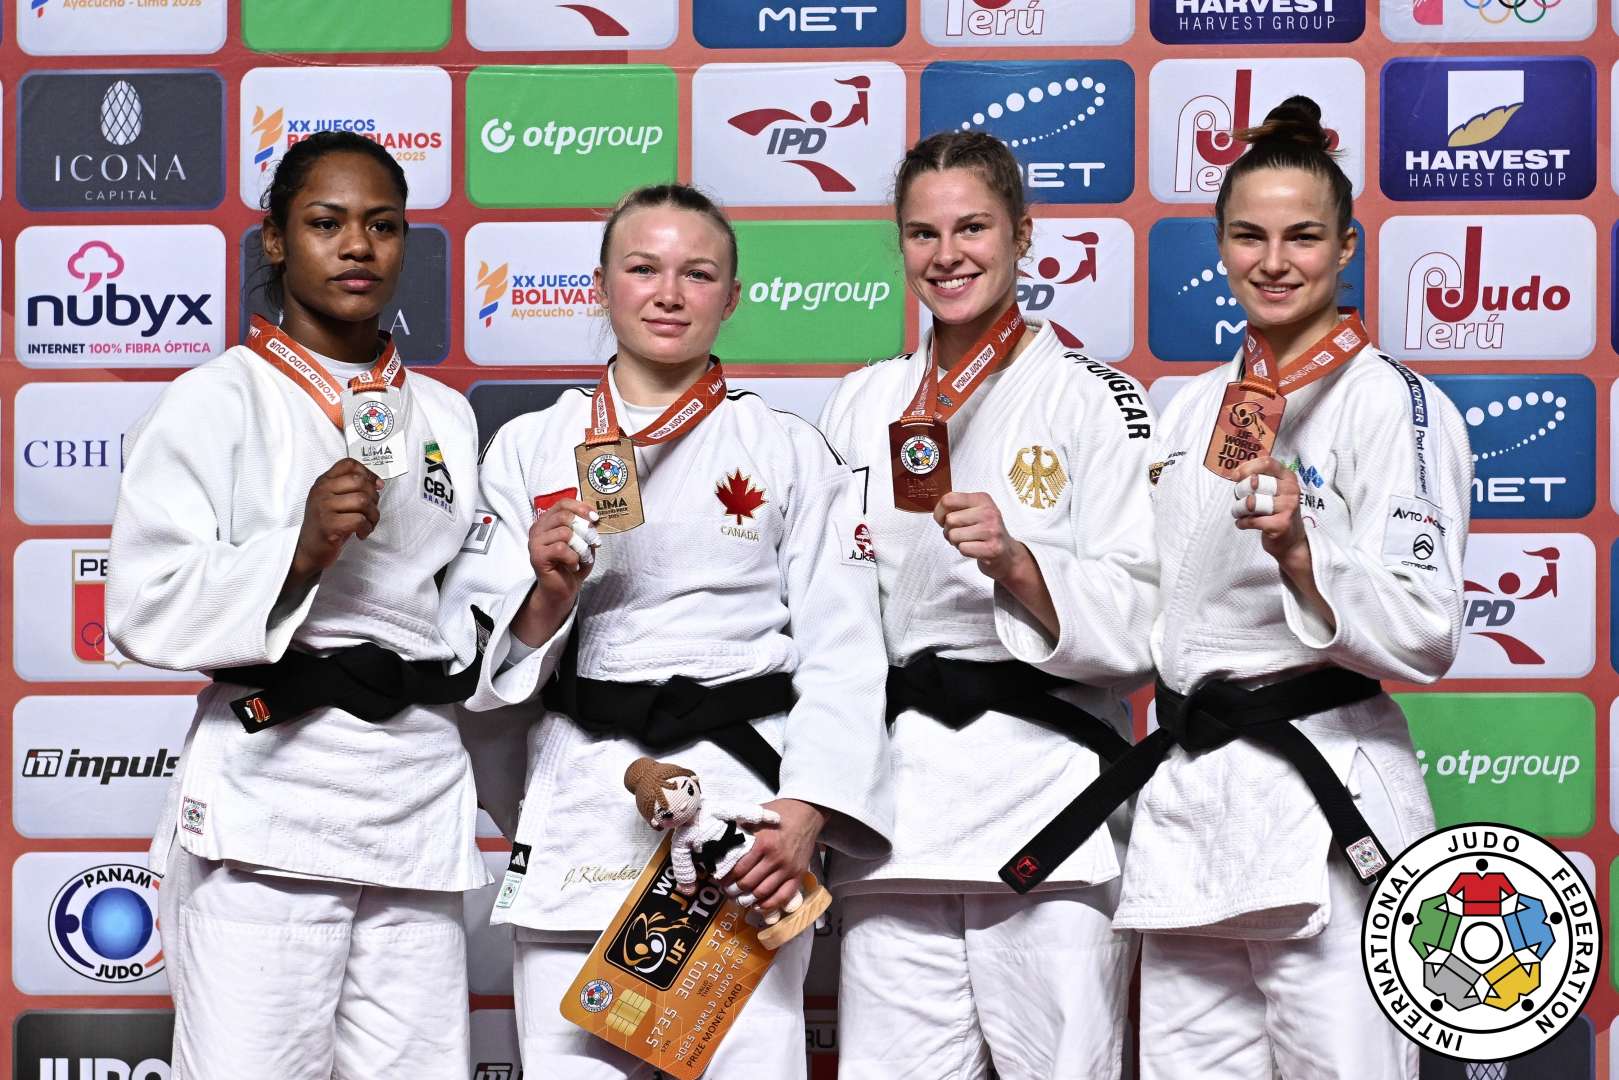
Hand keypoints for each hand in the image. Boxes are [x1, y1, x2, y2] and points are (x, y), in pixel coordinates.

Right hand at [286, 458, 381, 589]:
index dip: (368, 473)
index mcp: (323, 482)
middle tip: (370, 511)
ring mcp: (323, 508)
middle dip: (374, 497)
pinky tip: (361, 533)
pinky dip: (367, 528)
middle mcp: (321, 491)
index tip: (376, 486)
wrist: (308, 550)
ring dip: (373, 515)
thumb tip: (378, 483)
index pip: (348, 464)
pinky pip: (359, 520)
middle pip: (360, 482)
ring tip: (367, 524)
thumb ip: (350, 488)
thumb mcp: (333, 501)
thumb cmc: (326, 525)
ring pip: (363, 501)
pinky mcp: (329, 525)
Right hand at [512, 498, 598, 646]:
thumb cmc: (573, 564)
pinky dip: (573, 558)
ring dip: (581, 547)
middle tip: (594, 542)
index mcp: (547, 521)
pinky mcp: (537, 556)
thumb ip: (586, 528)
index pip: (563, 503)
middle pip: (564, 516)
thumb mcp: (583, 541)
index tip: (595, 518)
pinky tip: (573, 566)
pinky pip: (561, 549)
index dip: (581, 508)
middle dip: (585, 529)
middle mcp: (538, 529)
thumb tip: (593, 517)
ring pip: (564, 533)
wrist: (562, 590)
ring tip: (583, 558)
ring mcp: (535, 542)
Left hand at [719, 798, 825, 917]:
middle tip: (727, 891)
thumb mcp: (757, 817)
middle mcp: (775, 858)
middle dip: (734, 890)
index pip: (738, 868)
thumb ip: (741, 830)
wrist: (807, 812)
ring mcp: (788, 868)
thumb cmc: (779, 813)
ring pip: (763, 892)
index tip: (719, 880)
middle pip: (748, 883)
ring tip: (739, 898)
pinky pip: (783, 896)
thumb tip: (720, 843)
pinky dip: (769, 905)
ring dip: (748, 899)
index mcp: (762, 843)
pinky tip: (758, 905)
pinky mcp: (798, 874)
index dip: (726, 877)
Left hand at [932, 491, 1033, 583]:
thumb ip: (956, 507)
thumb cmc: (985, 532)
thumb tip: (937, 511)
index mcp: (982, 499)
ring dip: (956, 542)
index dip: (939, 512)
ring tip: (969, 541)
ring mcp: (992, 530)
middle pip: (949, 520)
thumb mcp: (974, 512)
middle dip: (949, 531)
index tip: (943, 520)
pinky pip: (963, 548)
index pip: (949, 499)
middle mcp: (989, 512)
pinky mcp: (992, 548)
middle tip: (961, 534)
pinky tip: (975, 549)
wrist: (1007, 555)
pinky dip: (965, 551)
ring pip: (954, 535)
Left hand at [1232, 457, 1330, 627]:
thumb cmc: (1276, 513)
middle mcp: (1291, 490)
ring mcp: (1288, 507)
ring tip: (1241, 513)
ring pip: (1251, 502)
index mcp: (1288, 477)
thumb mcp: (1272, 492)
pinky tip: (1245, 524)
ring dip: (1239, 509)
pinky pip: (1250, 520)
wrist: (1291, 543)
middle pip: (1254, 482)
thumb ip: (1257, 480)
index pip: (1267, 462)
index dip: (1247, 467)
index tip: (1236, 476)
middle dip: (1240, 492)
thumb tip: (1236, 474)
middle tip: (1241, 500)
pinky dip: (1242, 523)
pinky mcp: (1280, 524)